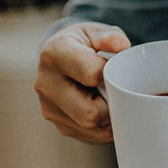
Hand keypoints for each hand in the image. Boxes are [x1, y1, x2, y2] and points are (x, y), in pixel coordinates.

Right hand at [35, 22, 130, 142]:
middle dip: (111, 105)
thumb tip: (121, 45)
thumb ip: (109, 36)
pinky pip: (90, 135)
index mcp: (55, 53)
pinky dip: (104, 126)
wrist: (63, 58)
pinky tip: (105, 110)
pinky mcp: (58, 124)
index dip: (112, 76)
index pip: (92, 74)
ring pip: (92, 128)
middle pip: (90, 113)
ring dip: (110, 118)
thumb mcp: (95, 32)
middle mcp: (46, 83)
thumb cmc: (85, 44)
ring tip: (111, 99)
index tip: (116, 70)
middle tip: (118, 92)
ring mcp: (49, 108)